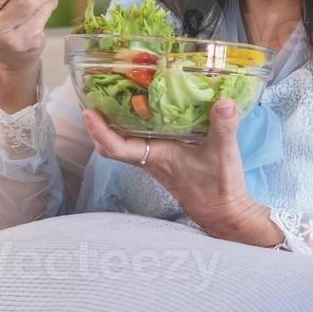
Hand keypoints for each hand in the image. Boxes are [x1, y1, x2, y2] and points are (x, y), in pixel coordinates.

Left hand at [82, 98, 281, 246]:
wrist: (222, 212)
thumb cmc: (219, 187)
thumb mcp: (224, 153)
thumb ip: (223, 127)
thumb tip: (225, 100)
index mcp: (156, 157)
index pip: (117, 147)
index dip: (99, 130)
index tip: (87, 112)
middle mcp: (148, 160)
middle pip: (109, 146)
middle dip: (96, 126)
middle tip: (91, 100)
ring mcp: (152, 161)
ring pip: (120, 145)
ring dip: (109, 127)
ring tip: (108, 101)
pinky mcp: (160, 161)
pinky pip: (134, 144)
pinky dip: (128, 129)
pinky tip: (138, 112)